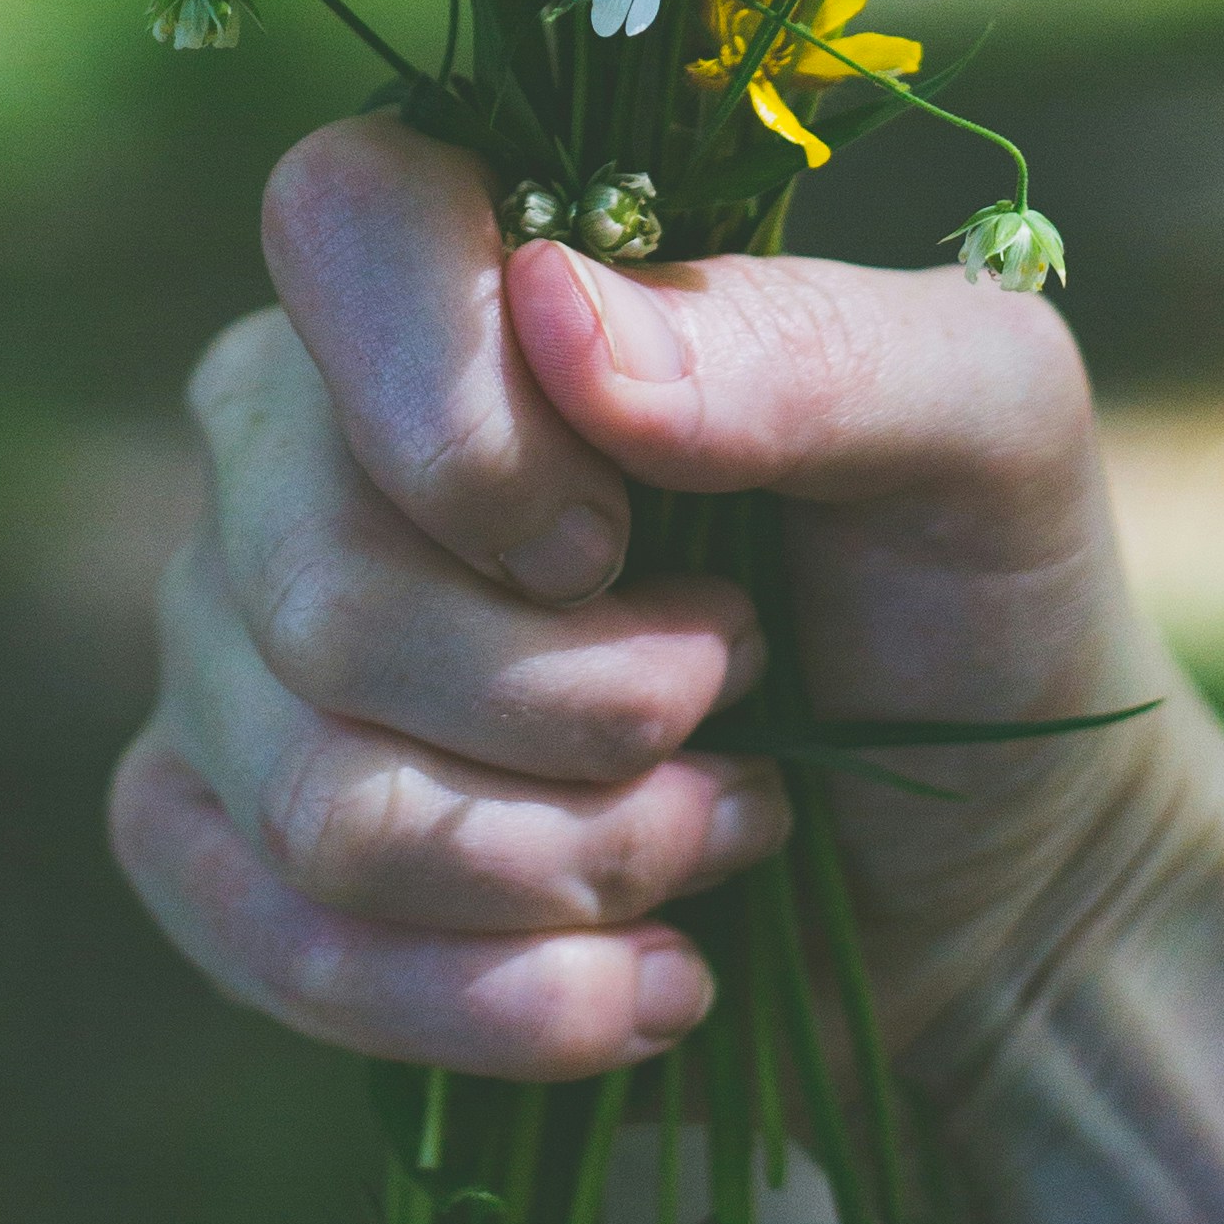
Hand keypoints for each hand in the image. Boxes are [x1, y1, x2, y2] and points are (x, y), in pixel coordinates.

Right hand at [110, 115, 1197, 1087]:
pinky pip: (268, 936)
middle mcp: (311, 422)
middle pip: (321, 586)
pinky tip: (646, 983)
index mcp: (477, 260)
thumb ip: (803, 344)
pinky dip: (488, 1001)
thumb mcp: (986, 429)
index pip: (342, 223)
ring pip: (311, 794)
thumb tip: (554, 312)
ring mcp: (242, 637)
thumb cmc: (972, 595)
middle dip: (575, 708)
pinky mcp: (238, 838)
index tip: (624, 539)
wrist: (984, 875)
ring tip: (727, 834)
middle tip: (737, 700)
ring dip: (569, 861)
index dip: (464, 418)